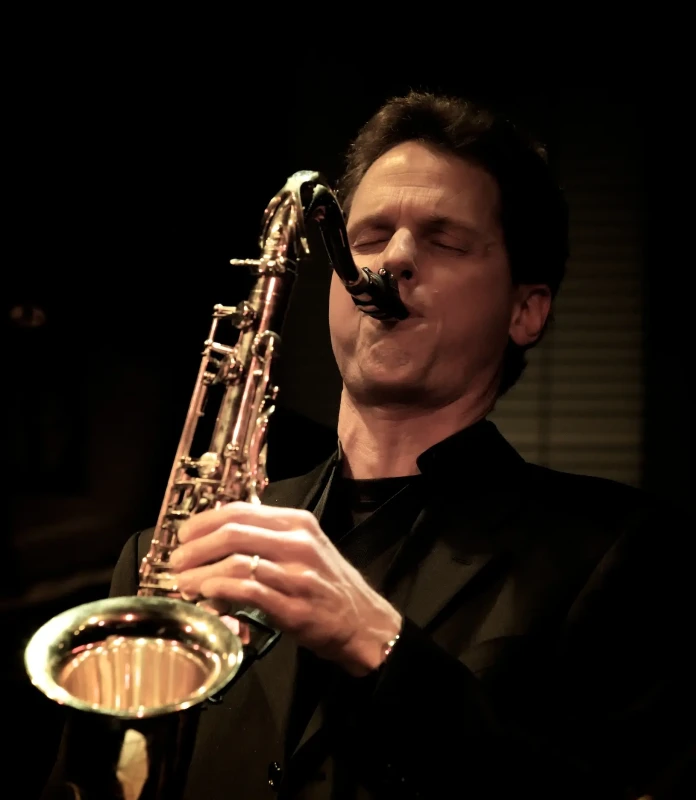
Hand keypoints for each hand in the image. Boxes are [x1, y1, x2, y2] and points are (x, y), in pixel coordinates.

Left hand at [170, 502, 402, 676]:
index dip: (203, 522)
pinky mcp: (295, 606)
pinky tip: (207, 597)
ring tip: (185, 584)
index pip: (239, 510)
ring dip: (201, 573)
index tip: (183, 536)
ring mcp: (298, 574)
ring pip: (236, 561)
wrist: (364, 623)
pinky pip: (248, 592)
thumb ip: (268, 539)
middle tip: (177, 562)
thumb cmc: (328, 586)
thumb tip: (218, 538)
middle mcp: (298, 543)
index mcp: (298, 523)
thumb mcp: (304, 549)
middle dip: (195, 547)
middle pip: (233, 532)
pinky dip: (220, 591)